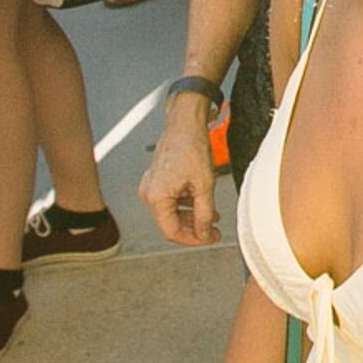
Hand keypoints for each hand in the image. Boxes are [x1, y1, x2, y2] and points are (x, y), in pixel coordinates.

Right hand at [141, 107, 221, 247]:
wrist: (185, 123)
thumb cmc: (192, 147)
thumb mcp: (204, 185)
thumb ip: (204, 214)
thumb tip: (204, 234)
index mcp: (156, 197)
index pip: (171, 232)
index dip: (193, 239)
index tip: (209, 238)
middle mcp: (148, 193)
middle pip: (170, 223)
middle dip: (194, 229)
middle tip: (213, 231)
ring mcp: (150, 186)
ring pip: (171, 212)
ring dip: (191, 217)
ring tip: (212, 217)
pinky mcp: (156, 180)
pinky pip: (169, 200)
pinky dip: (185, 205)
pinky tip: (202, 204)